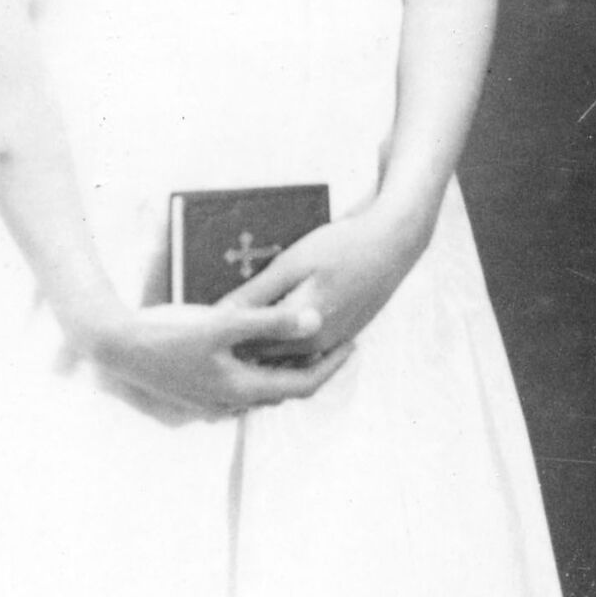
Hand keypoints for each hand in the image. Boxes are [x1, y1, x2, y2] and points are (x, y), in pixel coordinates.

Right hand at [87, 295, 354, 417]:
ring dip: (283, 370)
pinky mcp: (195, 394)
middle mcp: (230, 404)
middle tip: (335, 341)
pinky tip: (255, 350)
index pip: (305, 384)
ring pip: (261, 389)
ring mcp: (211, 403)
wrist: (115, 348)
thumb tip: (318, 322)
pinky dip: (257, 371)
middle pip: (285, 389)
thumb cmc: (167, 333)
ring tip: (302, 344)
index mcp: (244, 389)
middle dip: (312, 367)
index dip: (333, 366)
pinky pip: (238, 386)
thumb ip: (271, 322)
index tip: (354, 344)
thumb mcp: (223, 323)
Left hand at [227, 202, 425, 356]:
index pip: (247, 345)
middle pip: (263, 353)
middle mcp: (317, 345)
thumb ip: (257, 295)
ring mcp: (332, 343)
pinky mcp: (341, 336)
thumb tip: (220, 315)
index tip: (202, 321)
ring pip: (283, 354)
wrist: (393, 242)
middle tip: (211, 322)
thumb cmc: (342, 246)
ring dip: (261, 341)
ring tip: (238, 320)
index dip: (222, 335)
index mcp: (302, 329)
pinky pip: (302, 347)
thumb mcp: (292, 264)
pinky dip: (283, 337)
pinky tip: (272, 315)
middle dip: (237, 341)